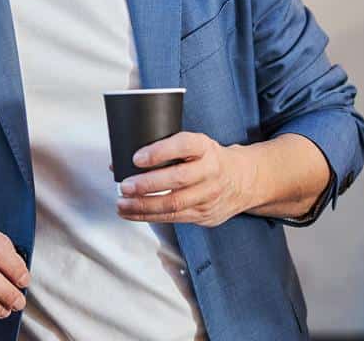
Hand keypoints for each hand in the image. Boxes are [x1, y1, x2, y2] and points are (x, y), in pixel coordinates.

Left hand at [114, 131, 250, 227]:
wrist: (244, 180)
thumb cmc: (208, 159)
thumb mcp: (194, 145)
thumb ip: (162, 150)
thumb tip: (119, 160)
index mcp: (205, 147)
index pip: (184, 145)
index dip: (159, 152)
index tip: (136, 158)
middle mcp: (210, 171)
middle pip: (177, 180)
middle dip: (147, 185)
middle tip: (124, 186)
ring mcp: (209, 196)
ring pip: (174, 204)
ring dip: (143, 206)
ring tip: (122, 203)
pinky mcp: (204, 215)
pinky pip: (174, 218)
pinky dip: (149, 216)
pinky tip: (132, 213)